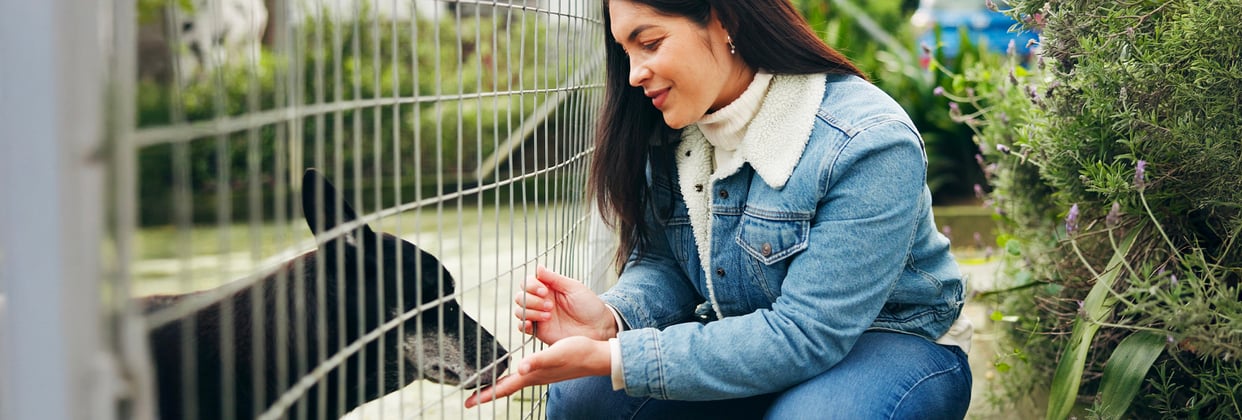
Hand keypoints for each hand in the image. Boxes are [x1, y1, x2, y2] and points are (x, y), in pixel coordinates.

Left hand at [463, 336, 609, 407]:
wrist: (596, 356)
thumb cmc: (578, 354)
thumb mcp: (556, 354)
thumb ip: (538, 361)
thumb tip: (521, 368)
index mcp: (532, 376)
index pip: (504, 388)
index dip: (486, 395)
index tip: (469, 402)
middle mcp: (533, 377)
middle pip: (506, 388)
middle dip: (488, 392)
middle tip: (472, 397)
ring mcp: (539, 374)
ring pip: (514, 382)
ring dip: (499, 386)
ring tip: (487, 386)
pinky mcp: (545, 368)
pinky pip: (523, 374)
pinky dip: (512, 376)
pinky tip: (514, 371)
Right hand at [514, 265, 616, 343]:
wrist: (598, 327)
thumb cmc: (589, 306)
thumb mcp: (574, 288)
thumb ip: (554, 278)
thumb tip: (538, 267)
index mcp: (548, 288)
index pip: (527, 282)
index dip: (531, 286)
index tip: (544, 291)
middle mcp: (541, 301)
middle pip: (520, 296)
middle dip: (531, 300)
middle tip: (550, 306)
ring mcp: (539, 316)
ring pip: (519, 310)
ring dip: (531, 311)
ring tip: (549, 315)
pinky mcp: (540, 331)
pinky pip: (522, 327)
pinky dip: (524, 324)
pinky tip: (534, 324)